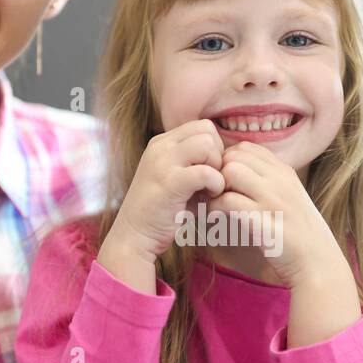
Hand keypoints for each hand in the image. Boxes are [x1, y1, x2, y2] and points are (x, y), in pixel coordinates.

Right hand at [102, 118, 225, 269]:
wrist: (134, 235)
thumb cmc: (162, 211)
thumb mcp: (177, 178)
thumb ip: (196, 162)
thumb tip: (228, 157)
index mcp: (162, 143)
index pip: (202, 126)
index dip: (215, 147)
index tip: (211, 171)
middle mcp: (160, 147)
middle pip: (206, 130)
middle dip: (218, 154)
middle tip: (213, 179)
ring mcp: (162, 163)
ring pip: (206, 144)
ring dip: (217, 167)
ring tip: (211, 187)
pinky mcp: (169, 183)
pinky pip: (206, 172)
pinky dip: (215, 185)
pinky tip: (209, 197)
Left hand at [205, 141, 345, 288]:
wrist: (318, 264)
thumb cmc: (299, 234)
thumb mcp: (290, 198)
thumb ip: (268, 181)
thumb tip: (237, 171)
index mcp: (285, 173)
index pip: (245, 148)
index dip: (227, 162)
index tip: (223, 182)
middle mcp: (280, 182)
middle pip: (235, 156)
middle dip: (218, 174)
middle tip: (214, 195)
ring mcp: (273, 202)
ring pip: (231, 173)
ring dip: (215, 189)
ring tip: (215, 206)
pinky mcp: (265, 224)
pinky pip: (229, 203)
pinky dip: (215, 210)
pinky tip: (216, 220)